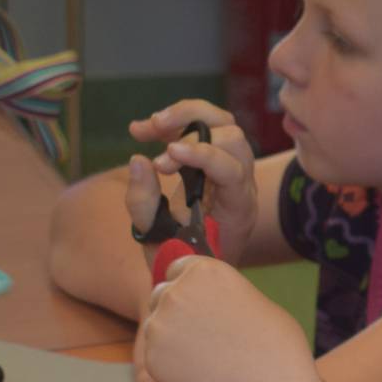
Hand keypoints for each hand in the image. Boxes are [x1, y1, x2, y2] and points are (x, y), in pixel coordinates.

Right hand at [127, 99, 259, 262]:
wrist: (195, 263)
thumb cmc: (179, 258)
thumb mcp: (155, 240)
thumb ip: (144, 204)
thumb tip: (139, 160)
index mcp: (237, 210)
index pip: (233, 171)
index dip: (203, 156)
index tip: (165, 155)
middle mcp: (243, 185)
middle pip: (234, 138)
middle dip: (190, 133)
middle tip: (152, 141)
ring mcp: (233, 169)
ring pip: (223, 124)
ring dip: (183, 117)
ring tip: (144, 128)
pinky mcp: (217, 158)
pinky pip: (206, 127)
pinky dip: (176, 122)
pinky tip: (144, 131)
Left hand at [135, 255, 311, 381]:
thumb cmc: (276, 352)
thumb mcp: (259, 306)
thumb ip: (226, 298)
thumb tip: (214, 305)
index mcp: (206, 272)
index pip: (178, 268)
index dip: (186, 286)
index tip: (197, 303)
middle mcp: (177, 291)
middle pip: (161, 295)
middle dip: (174, 311)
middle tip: (198, 335)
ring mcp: (160, 324)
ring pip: (155, 327)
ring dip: (170, 339)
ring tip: (203, 360)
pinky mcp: (152, 356)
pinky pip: (156, 357)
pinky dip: (170, 366)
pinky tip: (198, 376)